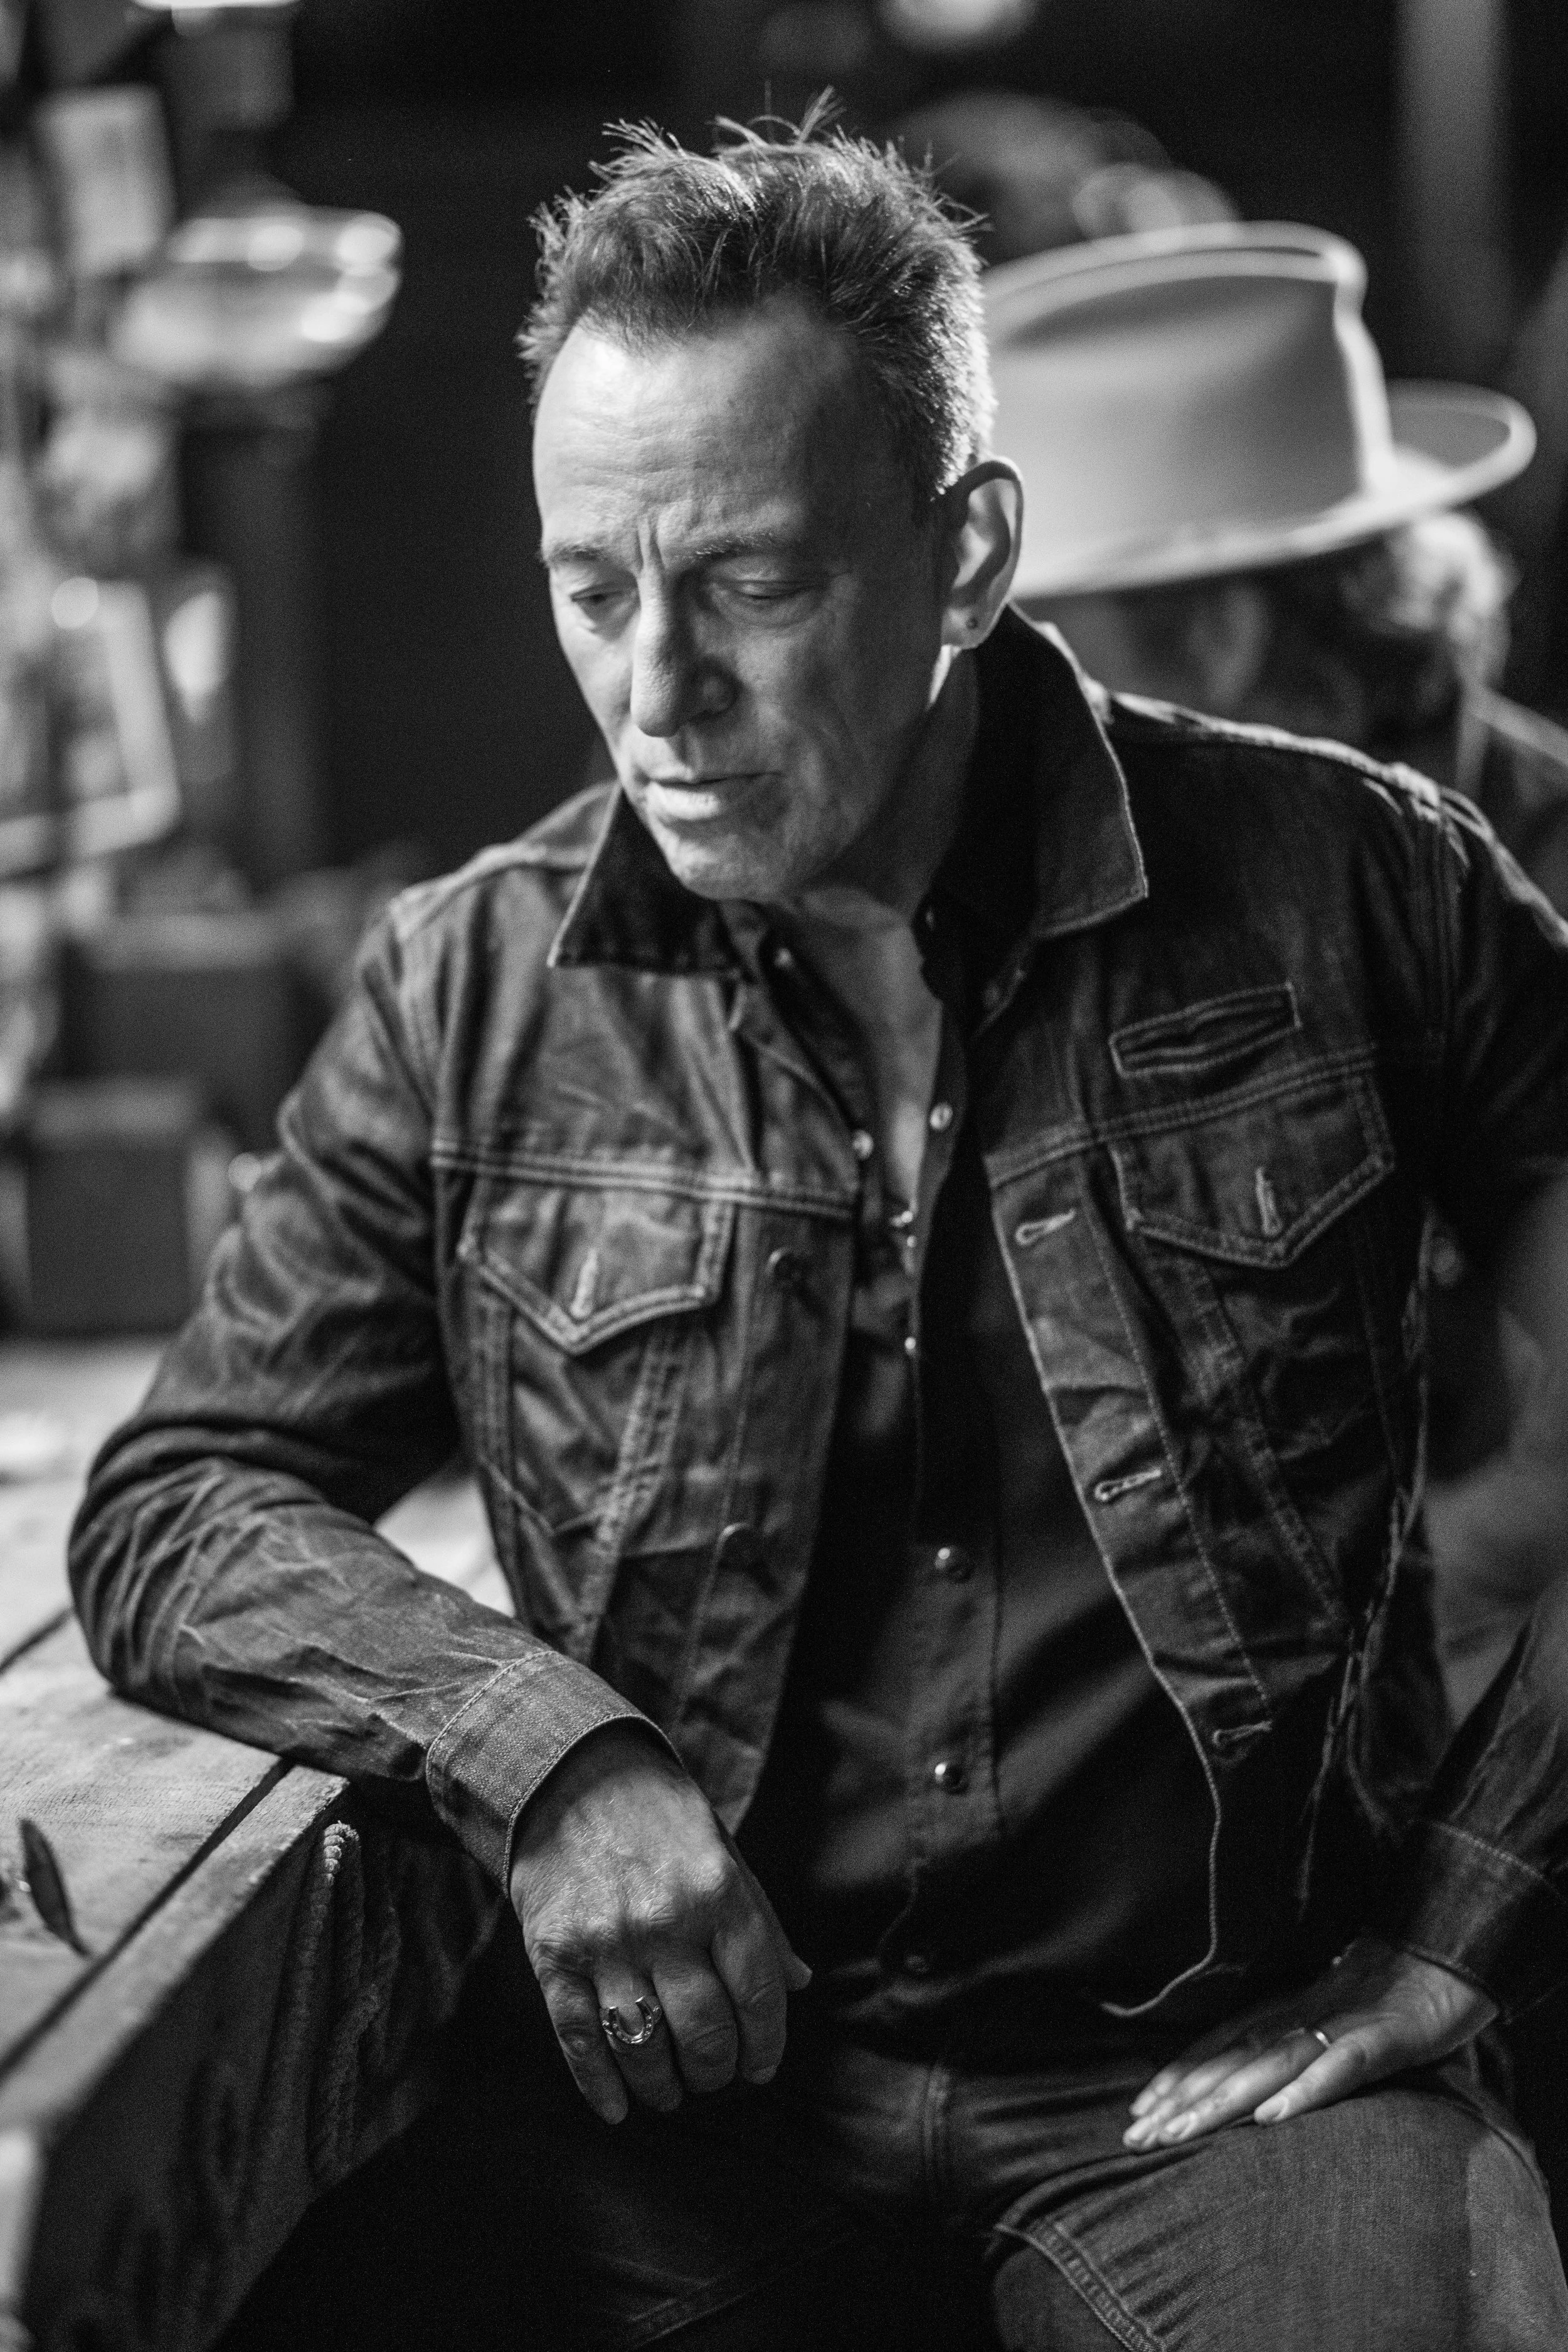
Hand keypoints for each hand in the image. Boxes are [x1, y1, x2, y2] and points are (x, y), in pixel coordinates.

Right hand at [508, 1724, 810, 2123]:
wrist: (570, 1774)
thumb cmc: (659, 1817)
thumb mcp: (724, 1851)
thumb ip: (761, 1922)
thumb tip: (799, 1984)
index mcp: (717, 1892)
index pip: (757, 1994)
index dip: (765, 2043)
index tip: (761, 2066)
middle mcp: (664, 1920)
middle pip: (704, 2031)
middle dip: (716, 2070)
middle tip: (714, 2076)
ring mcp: (605, 1941)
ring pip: (644, 2047)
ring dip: (664, 2085)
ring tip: (672, 2089)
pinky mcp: (554, 1954)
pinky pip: (579, 2038)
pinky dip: (599, 2085)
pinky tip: (618, 2107)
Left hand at [1123, 1937, 1495, 2148]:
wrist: (1451, 1953)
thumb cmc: (1390, 1991)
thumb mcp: (1332, 2017)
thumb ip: (1294, 2041)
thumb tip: (1255, 2080)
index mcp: (1287, 2011)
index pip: (1220, 2044)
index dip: (1177, 2077)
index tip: (1137, 2112)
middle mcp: (1301, 2016)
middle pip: (1231, 2060)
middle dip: (1181, 2099)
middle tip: (1136, 2136)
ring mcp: (1340, 2026)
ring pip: (1269, 2065)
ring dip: (1221, 2099)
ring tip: (1180, 2130)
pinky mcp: (1383, 2038)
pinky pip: (1339, 2068)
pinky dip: (1304, 2090)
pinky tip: (1272, 2116)